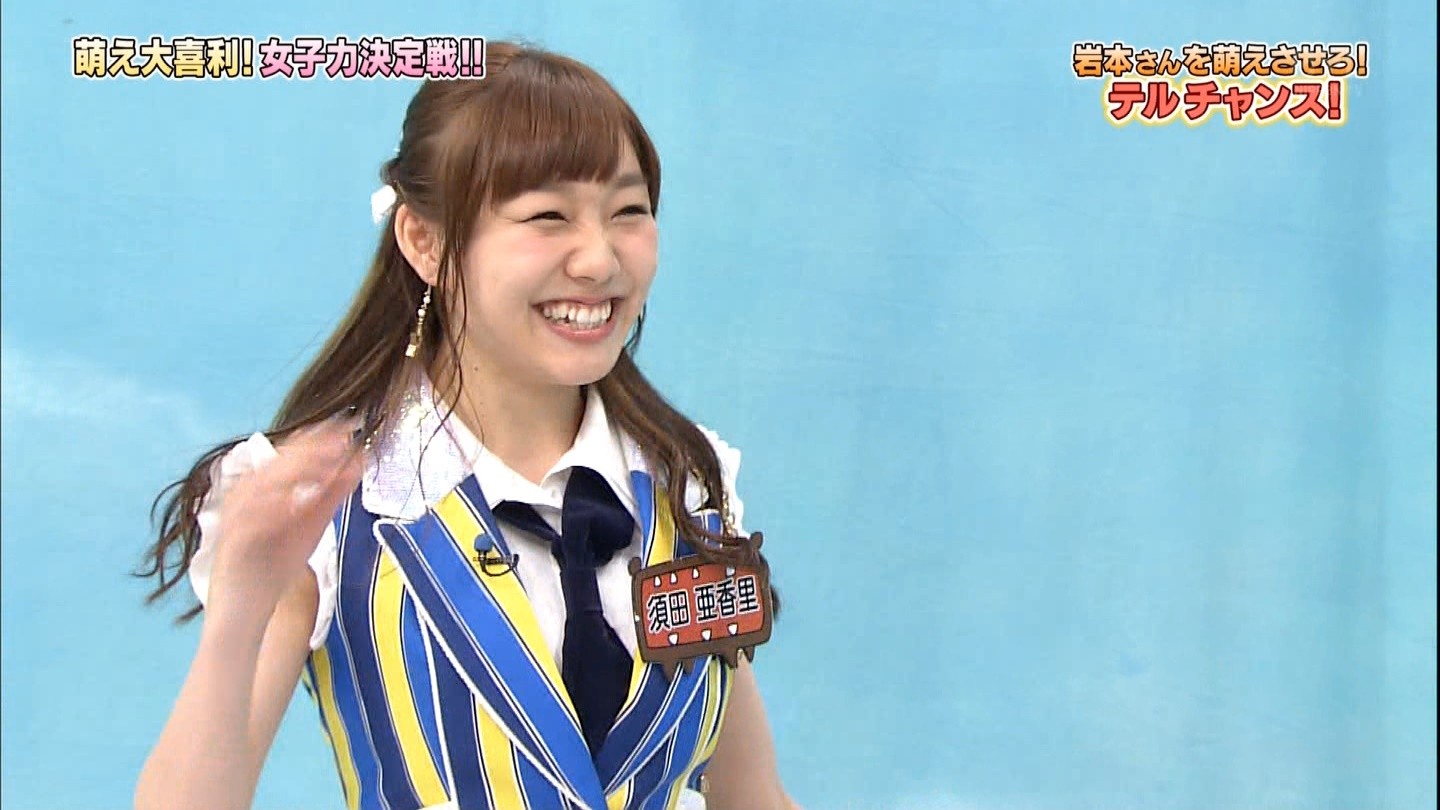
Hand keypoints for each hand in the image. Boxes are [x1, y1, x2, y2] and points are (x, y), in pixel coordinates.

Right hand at [206, 417, 365, 616]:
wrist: (247, 606)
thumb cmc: (276, 563)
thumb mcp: (311, 523)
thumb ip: (331, 494)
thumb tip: (358, 462)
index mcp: (265, 488)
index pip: (291, 455)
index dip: (319, 439)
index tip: (348, 428)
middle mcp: (247, 495)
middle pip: (278, 463)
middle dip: (311, 449)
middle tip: (342, 437)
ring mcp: (236, 516)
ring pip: (263, 484)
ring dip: (295, 470)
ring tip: (325, 462)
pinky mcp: (231, 539)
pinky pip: (250, 518)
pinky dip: (272, 507)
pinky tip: (295, 500)